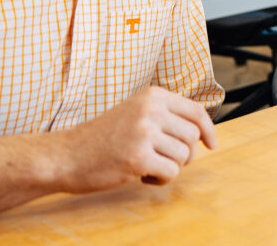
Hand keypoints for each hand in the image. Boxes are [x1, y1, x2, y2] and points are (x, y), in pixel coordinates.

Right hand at [50, 87, 216, 191]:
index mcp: (154, 96)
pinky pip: (170, 172)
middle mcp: (152, 110)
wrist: (65, 155)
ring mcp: (144, 133)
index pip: (197, 111)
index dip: (209, 130)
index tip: (211, 144)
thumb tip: (203, 131)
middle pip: (193, 137)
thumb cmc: (102, 138)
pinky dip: (160, 180)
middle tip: (162, 160)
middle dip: (184, 154)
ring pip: (184, 156)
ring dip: (169, 167)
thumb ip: (166, 116)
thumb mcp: (136, 113)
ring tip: (147, 166)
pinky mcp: (138, 157)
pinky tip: (141, 176)